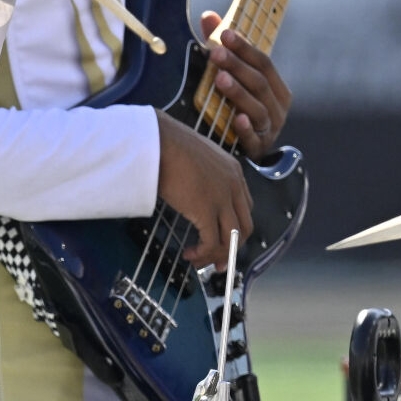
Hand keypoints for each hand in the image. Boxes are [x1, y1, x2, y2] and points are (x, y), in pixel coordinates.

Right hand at [156, 111, 252, 265]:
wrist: (156, 140)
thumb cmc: (165, 143)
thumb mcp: (194, 156)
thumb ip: (200, 173)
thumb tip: (188, 189)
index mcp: (233, 171)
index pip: (244, 207)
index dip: (234, 227)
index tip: (220, 238)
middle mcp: (233, 186)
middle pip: (244, 227)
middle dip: (231, 248)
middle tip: (216, 260)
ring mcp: (222, 199)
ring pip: (232, 238)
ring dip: (216, 254)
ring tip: (198, 260)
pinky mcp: (206, 210)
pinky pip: (212, 242)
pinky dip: (203, 253)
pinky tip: (189, 254)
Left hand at [200, 13, 291, 160]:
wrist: (244, 150)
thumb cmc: (237, 106)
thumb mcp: (232, 76)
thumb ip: (222, 47)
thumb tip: (208, 16)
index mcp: (276, 88)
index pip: (264, 62)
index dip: (244, 47)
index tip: (224, 34)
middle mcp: (277, 108)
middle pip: (260, 83)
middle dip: (238, 66)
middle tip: (216, 53)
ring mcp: (270, 129)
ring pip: (258, 109)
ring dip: (239, 93)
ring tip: (220, 79)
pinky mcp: (258, 149)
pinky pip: (254, 139)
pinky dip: (246, 129)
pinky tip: (236, 119)